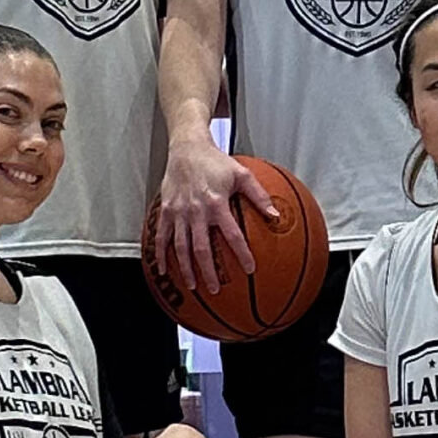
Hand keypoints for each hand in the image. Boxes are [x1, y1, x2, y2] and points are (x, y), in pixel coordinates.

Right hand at [155, 137, 275, 292]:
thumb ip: (259, 195)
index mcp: (216, 203)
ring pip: (180, 247)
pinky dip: (162, 255)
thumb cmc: (216, 161)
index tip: (250, 269)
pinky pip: (162, 237)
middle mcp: (196, 211)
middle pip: (201, 249)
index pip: (232, 234)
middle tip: (215, 290)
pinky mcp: (166, 211)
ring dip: (186, 269)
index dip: (242, 253)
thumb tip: (275, 216)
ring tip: (193, 287)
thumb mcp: (241, 174)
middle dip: (208, 271)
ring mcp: (178, 213)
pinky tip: (164, 271)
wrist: (187, 147)